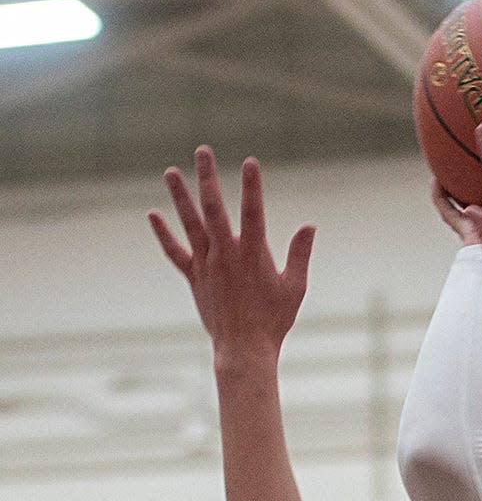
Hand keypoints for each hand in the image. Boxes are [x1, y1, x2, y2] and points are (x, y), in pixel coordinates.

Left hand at [149, 148, 315, 365]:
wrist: (244, 350)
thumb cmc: (274, 320)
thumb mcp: (295, 287)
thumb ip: (300, 254)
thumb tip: (309, 226)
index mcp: (253, 254)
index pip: (253, 212)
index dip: (252, 186)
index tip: (251, 162)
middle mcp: (226, 254)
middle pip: (214, 208)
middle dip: (208, 177)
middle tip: (202, 150)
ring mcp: (207, 265)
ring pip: (190, 224)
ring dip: (179, 196)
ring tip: (170, 172)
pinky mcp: (195, 277)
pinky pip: (176, 252)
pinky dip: (164, 234)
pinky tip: (153, 214)